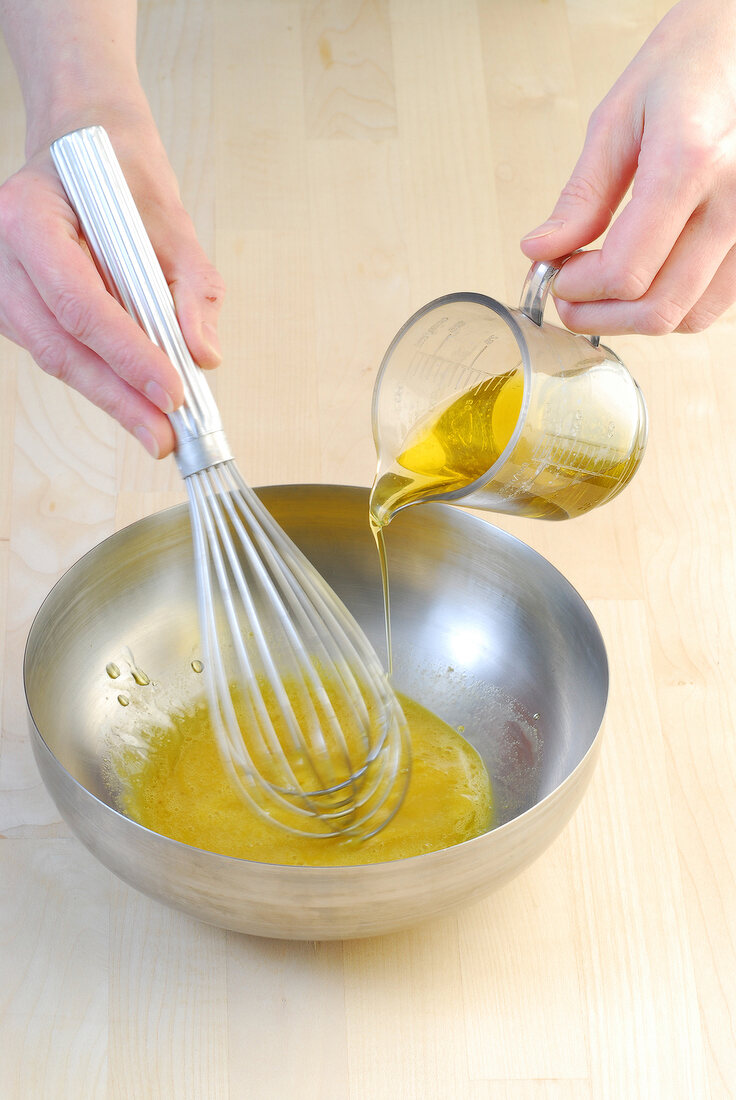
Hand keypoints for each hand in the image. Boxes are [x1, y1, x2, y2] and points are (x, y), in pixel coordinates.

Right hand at [0, 118, 224, 457]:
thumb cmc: (119, 171)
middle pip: (60, 345)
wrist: (85, 142)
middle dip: (119, 397)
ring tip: (157, 430)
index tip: (171, 392)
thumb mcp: (171, 217)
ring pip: (55, 358)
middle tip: (165, 437)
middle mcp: (3, 254)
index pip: (78, 303)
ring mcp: (3, 285)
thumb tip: (203, 353)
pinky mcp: (19, 308)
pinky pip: (58, 352)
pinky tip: (134, 400)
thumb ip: (190, 286)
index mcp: (31, 217)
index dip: (127, 356)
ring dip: (110, 398)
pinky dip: (100, 379)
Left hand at [520, 0, 735, 335]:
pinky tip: (646, 279)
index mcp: (690, 161)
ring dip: (635, 318)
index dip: (579, 289)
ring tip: (604, 288)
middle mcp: (735, 198)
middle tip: (569, 298)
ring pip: (689, 316)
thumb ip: (582, 194)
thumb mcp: (619, 116)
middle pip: (658, 308)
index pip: (625, 271)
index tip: (556, 275)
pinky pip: (715, 302)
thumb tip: (541, 250)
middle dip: (598, 316)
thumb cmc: (691, 62)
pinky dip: (673, 306)